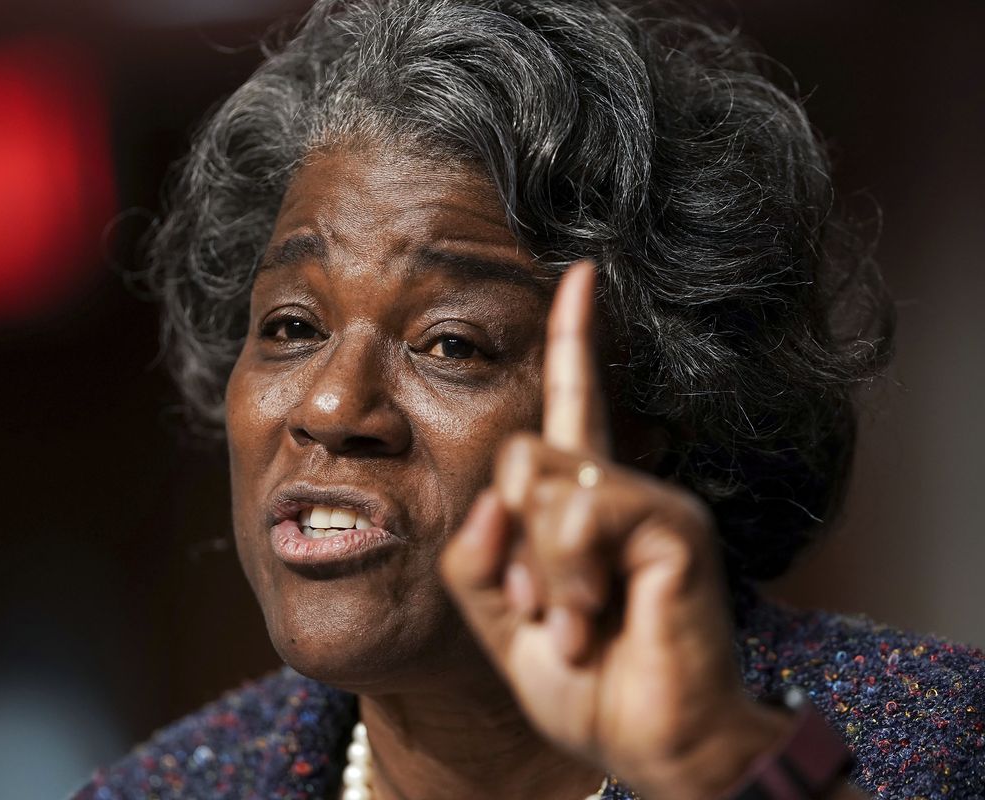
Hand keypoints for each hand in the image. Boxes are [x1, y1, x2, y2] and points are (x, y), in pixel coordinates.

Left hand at [440, 262, 792, 799]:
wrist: (651, 743)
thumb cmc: (583, 678)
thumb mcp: (503, 618)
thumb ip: (478, 556)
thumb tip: (492, 495)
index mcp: (581, 502)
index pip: (574, 403)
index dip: (574, 339)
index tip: (577, 272)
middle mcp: (620, 487)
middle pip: (520, 453)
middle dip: (509, 542)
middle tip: (537, 610)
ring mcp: (652, 501)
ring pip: (543, 482)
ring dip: (538, 572)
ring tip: (572, 626)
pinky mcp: (674, 525)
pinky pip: (582, 514)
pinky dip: (566, 579)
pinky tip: (591, 623)